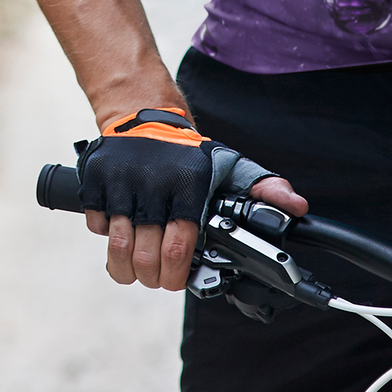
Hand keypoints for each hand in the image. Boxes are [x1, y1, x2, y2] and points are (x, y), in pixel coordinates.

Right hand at [76, 107, 307, 291]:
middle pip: (146, 256)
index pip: (180, 246)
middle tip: (157, 278)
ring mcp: (121, 182)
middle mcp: (154, 183)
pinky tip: (120, 233)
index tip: (177, 278)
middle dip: (153, 277)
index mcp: (189, 183)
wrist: (145, 113)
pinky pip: (95, 226)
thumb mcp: (231, 166)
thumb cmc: (190, 153)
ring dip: (126, 269)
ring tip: (136, 271)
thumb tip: (296, 208)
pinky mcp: (95, 180)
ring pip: (117, 247)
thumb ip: (264, 189)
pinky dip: (105, 236)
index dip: (177, 273)